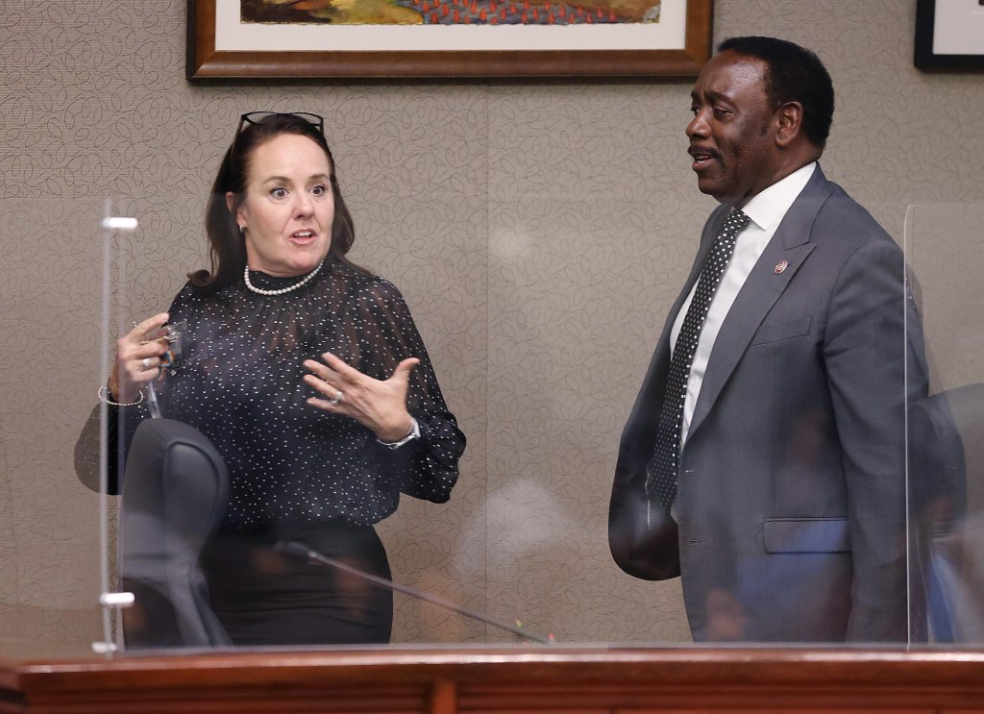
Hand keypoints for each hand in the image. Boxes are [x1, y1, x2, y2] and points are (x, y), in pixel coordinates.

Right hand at [107, 312, 169, 401]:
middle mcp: (127, 353)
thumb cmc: (129, 363)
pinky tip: (146, 374)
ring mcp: (131, 366)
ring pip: (156, 360)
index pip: (141, 329)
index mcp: (125, 342)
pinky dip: (155, 373)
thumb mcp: (134, 349)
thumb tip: (165, 332)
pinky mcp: (136, 377)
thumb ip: (148, 341)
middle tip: (161, 351)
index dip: (154, 322)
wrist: (119, 385)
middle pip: (154, 347)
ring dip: (157, 363)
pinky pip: (155, 372)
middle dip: (161, 349)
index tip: (166, 316)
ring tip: (149, 365)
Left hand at [303, 352, 417, 441]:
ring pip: (329, 392)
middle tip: (307, 363)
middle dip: (320, 370)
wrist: (391, 424)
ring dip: (316, 384)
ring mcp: (349, 403)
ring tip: (305, 377)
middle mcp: (353, 393)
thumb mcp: (399, 384)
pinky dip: (320, 405)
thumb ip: (404, 369)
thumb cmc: (395, 403)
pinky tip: (309, 401)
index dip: (335, 363)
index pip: (346, 371)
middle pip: (333, 380)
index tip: (325, 355)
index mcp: (364, 384)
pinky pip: (331, 408)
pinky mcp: (347, 412)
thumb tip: (414, 359)